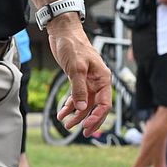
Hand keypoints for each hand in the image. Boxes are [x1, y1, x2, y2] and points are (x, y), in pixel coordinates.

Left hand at [49, 16, 111, 135]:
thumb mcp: (76, 68)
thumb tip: (81, 107)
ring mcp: (88, 81)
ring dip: (77, 114)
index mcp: (102, 78)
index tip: (87, 126)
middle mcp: (97, 81)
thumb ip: (79, 88)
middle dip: (90, 120)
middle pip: (97, 106)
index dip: (97, 116)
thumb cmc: (73, 46)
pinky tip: (62, 112)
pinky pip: (76, 96)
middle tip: (83, 132)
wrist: (63, 33)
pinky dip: (70, 105)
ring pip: (85, 103)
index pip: (105, 103)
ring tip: (66, 124)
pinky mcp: (77, 79)